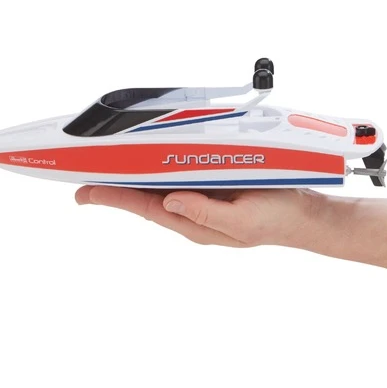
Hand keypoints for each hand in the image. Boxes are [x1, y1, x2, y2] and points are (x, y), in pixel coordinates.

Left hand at [75, 186, 324, 247]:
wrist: (302, 215)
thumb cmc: (275, 219)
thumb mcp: (241, 222)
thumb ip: (204, 213)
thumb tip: (168, 199)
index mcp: (195, 224)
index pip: (146, 208)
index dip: (114, 198)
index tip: (85, 193)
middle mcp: (193, 212)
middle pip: (146, 199)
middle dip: (115, 190)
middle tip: (85, 180)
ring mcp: (202, 201)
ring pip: (159, 189)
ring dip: (133, 180)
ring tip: (107, 171)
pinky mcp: (213, 188)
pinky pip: (180, 178)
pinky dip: (160, 171)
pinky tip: (149, 163)